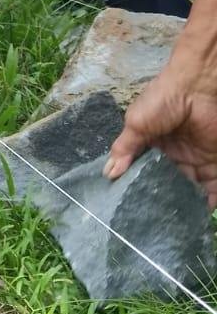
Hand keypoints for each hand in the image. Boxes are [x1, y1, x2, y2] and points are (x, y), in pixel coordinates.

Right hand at [105, 44, 216, 207]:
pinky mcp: (214, 164)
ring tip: (173, 224)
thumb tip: (107, 173)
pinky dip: (207, 202)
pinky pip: (212, 188)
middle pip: (166, 181)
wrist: (195, 89)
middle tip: (151, 220)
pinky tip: (197, 216)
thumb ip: (124, 149)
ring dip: (182, 203)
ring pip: (188, 188)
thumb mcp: (136, 123)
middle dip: (160, 198)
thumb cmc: (160, 102)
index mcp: (151, 142)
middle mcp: (172, 153)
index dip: (136, 184)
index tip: (127, 204)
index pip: (143, 168)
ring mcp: (194, 159)